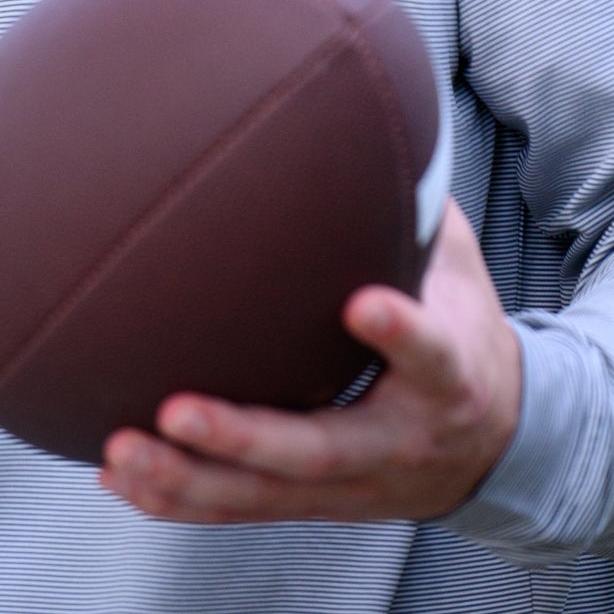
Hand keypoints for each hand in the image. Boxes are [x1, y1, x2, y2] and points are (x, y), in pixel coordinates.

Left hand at [98, 200, 520, 525]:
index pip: (431, 353)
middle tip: (176, 409)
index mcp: (449, 376)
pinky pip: (242, 509)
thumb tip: (362, 104)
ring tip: (121, 447)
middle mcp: (398, 441)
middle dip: (243, 437)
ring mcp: (353, 484)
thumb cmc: (460, 327)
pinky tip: (116, 472)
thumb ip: (413, 206)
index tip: (363, 303)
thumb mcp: (457, 268)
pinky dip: (179, 497)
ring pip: (266, 495)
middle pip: (320, 452)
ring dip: (188, 478)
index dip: (401, 332)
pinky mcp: (316, 502)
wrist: (496, 443)